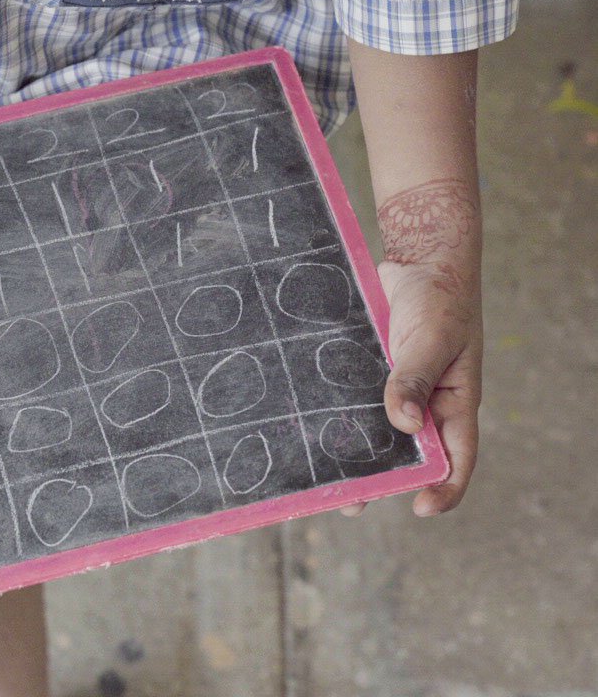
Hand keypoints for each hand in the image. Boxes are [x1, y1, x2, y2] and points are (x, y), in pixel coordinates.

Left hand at [340, 258, 482, 517]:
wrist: (417, 260)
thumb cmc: (439, 297)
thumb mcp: (432, 337)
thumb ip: (416, 378)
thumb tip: (406, 423)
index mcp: (454, 402)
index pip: (457, 456)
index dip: (443, 486)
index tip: (420, 508)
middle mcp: (426, 404)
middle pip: (408, 454)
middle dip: (383, 480)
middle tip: (350, 502)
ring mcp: (396, 391)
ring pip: (377, 433)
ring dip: (354, 454)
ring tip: (322, 476)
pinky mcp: (371, 375)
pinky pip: (355, 405)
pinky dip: (338, 420)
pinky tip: (311, 433)